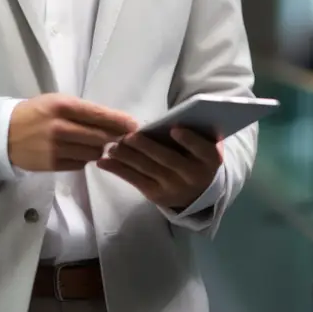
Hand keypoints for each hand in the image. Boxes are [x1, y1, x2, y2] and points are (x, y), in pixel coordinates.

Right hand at [9, 94, 138, 171]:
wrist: (5, 133)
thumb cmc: (36, 113)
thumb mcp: (57, 102)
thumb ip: (83, 111)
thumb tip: (115, 121)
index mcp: (63, 106)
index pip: (99, 114)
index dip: (120, 121)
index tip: (135, 126)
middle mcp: (61, 127)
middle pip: (101, 136)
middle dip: (113, 137)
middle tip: (120, 137)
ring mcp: (57, 148)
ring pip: (94, 153)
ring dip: (98, 149)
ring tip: (90, 143)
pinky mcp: (53, 164)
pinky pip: (81, 164)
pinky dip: (84, 159)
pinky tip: (75, 151)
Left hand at [96, 127, 222, 209]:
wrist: (197, 193)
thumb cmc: (196, 157)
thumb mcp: (203, 146)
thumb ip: (195, 133)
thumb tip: (175, 116)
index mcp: (209, 160)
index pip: (202, 149)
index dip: (189, 140)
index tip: (174, 129)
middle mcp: (192, 176)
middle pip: (167, 159)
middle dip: (146, 147)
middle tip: (129, 136)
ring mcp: (173, 188)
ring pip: (147, 169)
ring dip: (127, 157)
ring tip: (111, 146)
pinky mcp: (156, 196)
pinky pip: (135, 180)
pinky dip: (117, 170)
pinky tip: (103, 162)